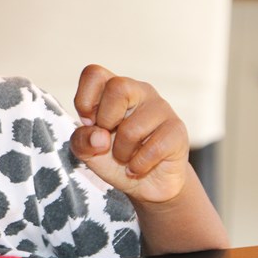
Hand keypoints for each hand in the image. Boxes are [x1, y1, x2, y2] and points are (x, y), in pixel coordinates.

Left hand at [70, 64, 189, 203]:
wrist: (146, 183)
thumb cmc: (115, 159)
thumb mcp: (87, 151)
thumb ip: (80, 140)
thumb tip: (99, 136)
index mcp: (114, 90)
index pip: (94, 73)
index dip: (84, 100)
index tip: (89, 123)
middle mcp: (139, 92)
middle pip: (118, 87)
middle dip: (106, 121)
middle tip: (108, 138)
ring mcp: (161, 108)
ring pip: (132, 128)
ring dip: (121, 153)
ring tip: (126, 157)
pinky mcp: (177, 129)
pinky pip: (153, 148)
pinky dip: (138, 165)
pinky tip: (138, 167)